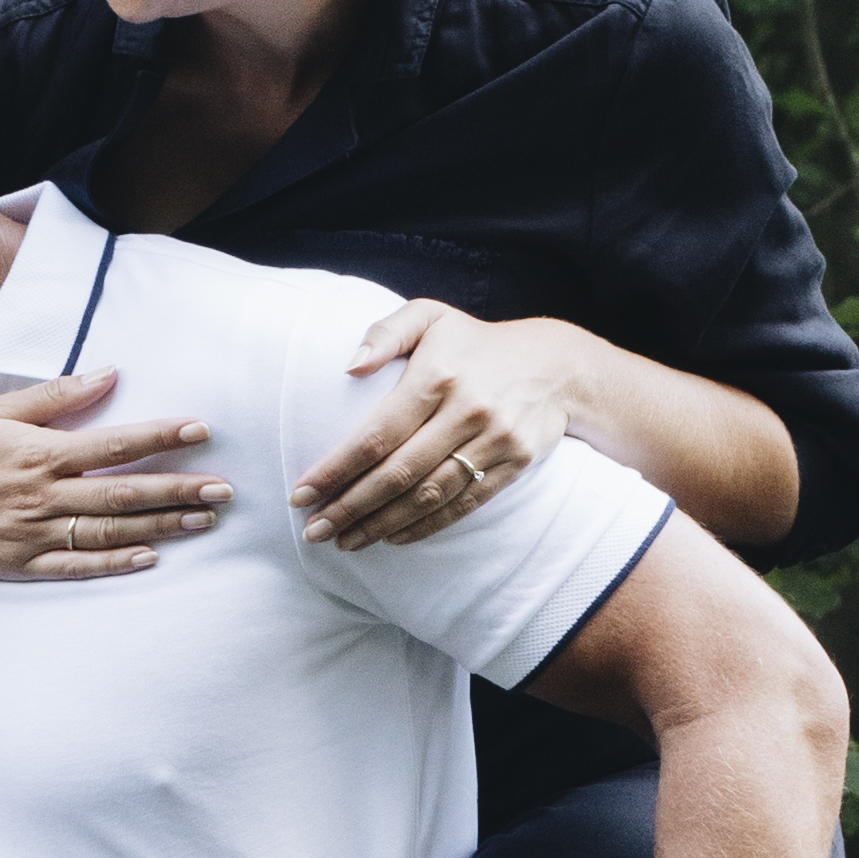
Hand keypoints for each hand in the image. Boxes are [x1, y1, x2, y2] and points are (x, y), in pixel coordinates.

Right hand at [0, 369, 226, 579]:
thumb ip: (54, 396)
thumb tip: (109, 375)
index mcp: (37, 452)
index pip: (114, 443)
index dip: (161, 437)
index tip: (201, 431)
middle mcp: (41, 496)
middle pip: (124, 493)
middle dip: (178, 490)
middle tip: (223, 491)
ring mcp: (32, 536)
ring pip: (110, 531)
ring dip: (160, 526)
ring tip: (202, 522)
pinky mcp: (19, 565)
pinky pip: (76, 566)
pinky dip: (114, 563)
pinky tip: (150, 559)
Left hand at [291, 302, 573, 548]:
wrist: (557, 366)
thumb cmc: (475, 343)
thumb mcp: (432, 317)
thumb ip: (387, 332)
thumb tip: (349, 365)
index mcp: (438, 375)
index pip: (376, 435)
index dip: (336, 469)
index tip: (301, 493)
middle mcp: (466, 411)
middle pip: (397, 473)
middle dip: (350, 507)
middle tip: (313, 530)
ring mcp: (493, 441)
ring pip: (428, 496)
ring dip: (381, 525)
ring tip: (345, 541)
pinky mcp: (513, 465)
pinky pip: (462, 505)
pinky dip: (424, 526)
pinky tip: (392, 538)